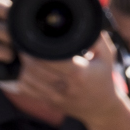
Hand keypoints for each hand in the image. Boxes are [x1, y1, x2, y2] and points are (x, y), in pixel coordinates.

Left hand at [14, 34, 129, 129]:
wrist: (101, 108)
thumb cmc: (103, 79)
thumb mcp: (107, 56)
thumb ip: (97, 39)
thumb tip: (87, 22)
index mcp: (79, 73)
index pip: (50, 59)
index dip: (38, 48)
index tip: (34, 38)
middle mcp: (65, 87)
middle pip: (34, 68)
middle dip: (26, 54)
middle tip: (25, 44)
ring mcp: (55, 97)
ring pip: (27, 79)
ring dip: (23, 66)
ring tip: (26, 55)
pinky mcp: (48, 102)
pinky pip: (26, 90)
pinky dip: (22, 79)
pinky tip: (26, 70)